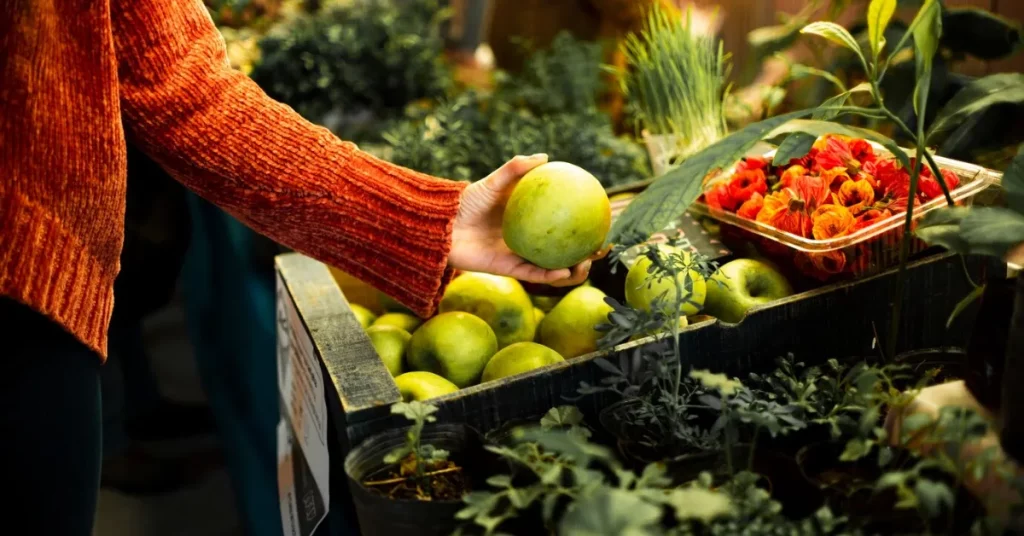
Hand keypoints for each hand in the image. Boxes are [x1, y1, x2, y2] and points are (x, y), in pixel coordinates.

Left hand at [449, 155, 602, 285]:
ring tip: (587, 265)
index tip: (600, 219)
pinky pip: (532, 274)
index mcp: (527, 219)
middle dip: (583, 251)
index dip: (580, 223)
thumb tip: (546, 157)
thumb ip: (516, 169)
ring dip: (571, 270)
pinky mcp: (507, 269)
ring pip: (551, 266)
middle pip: (561, 248)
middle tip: (601, 246)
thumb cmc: (465, 201)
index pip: (559, 222)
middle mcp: (526, 239)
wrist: (441, 226)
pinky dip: (549, 274)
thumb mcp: (493, 181)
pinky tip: (563, 271)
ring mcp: (518, 255)